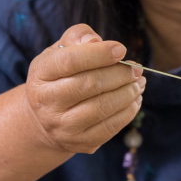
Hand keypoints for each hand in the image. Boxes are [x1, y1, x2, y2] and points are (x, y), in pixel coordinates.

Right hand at [26, 24, 144, 153]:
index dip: (100, 54)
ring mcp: (62, 126)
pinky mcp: (80, 143)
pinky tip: (135, 99)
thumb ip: (78, 37)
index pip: (70, 61)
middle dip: (120, 74)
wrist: (46, 118)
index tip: (121, 50)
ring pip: (102, 107)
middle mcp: (46, 102)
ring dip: (128, 92)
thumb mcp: (61, 50)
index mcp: (40, 74)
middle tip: (136, 68)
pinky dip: (128, 111)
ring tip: (139, 82)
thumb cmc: (60, 76)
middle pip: (90, 84)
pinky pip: (111, 127)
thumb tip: (95, 42)